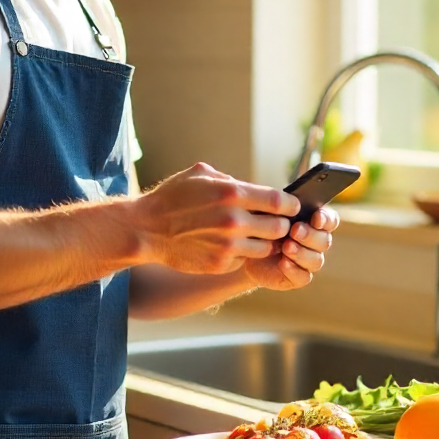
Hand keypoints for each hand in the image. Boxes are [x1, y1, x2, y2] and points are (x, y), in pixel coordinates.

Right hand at [133, 162, 300, 274]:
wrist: (147, 229)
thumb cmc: (173, 197)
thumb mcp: (200, 174)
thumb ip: (230, 180)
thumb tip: (252, 188)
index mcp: (232, 193)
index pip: (280, 201)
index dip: (291, 205)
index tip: (291, 206)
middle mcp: (234, 221)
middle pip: (280, 227)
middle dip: (280, 224)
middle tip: (273, 222)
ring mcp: (228, 245)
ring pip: (267, 247)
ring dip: (264, 241)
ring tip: (254, 235)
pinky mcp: (220, 264)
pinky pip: (245, 259)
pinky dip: (243, 253)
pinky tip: (231, 245)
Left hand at [243, 206, 337, 290]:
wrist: (245, 250)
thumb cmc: (260, 226)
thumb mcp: (267, 213)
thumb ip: (279, 207)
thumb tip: (288, 203)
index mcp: (313, 222)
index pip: (330, 220)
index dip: (326, 219)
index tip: (315, 218)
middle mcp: (315, 242)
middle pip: (324, 240)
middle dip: (310, 235)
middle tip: (295, 230)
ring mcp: (308, 261)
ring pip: (316, 260)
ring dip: (302, 253)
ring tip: (286, 247)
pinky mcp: (298, 277)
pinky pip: (304, 277)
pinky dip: (294, 270)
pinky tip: (283, 263)